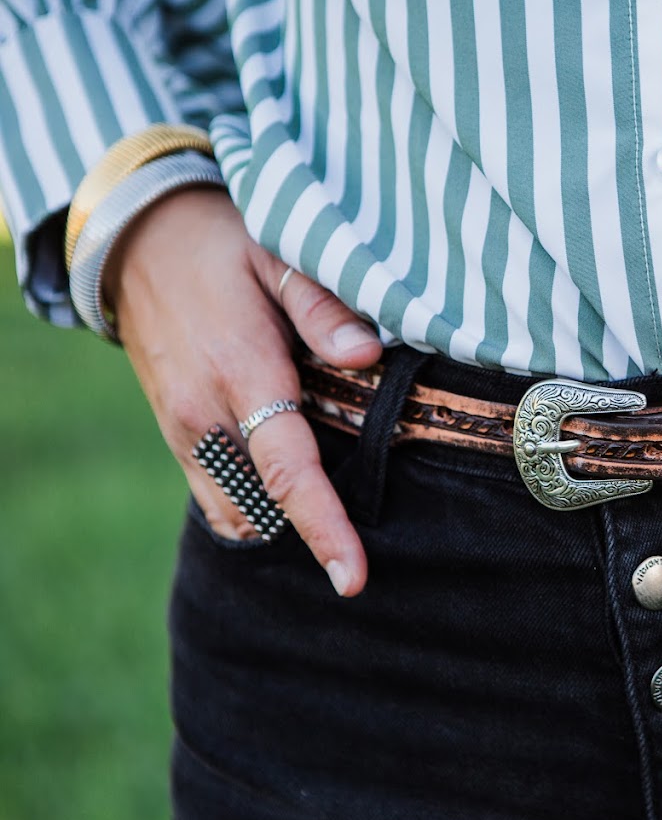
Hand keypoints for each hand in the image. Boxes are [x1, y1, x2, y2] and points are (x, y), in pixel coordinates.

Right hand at [105, 187, 382, 595]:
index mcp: (240, 373)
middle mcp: (204, 414)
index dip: (324, 528)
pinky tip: (292, 493)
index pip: (287, 470)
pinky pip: (216, 495)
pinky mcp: (175, 434)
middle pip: (264, 506)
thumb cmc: (222, 245)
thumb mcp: (277, 255)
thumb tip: (367, 356)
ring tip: (332, 521)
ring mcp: (183, 430)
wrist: (137, 240)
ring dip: (281, 524)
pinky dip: (254, 508)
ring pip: (237, 511)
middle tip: (364, 547)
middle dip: (312, 534)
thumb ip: (323, 308)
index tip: (353, 579)